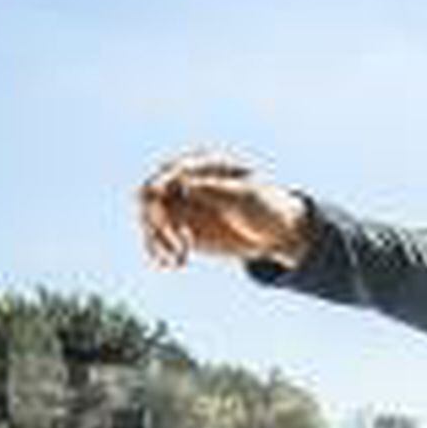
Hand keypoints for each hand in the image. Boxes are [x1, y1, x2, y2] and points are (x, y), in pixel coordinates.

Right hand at [135, 148, 311, 270]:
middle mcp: (186, 181)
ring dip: (157, 238)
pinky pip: (158, 237)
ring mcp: (181, 204)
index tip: (166, 214)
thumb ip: (215, 190)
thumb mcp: (245, 197)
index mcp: (203, 163)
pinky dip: (159, 250)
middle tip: (176, 240)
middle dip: (157, 218)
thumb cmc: (265, 207)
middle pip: (152, 194)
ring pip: (151, 218)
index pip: (171, 171)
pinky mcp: (181, 227)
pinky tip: (174, 263)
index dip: (161, 190)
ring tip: (178, 256)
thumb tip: (184, 184)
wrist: (275, 233)